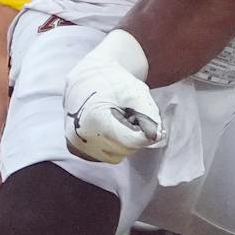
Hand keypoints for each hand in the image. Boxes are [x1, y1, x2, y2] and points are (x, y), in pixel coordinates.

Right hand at [64, 29, 163, 162]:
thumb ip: (149, 115)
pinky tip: (109, 126)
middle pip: (127, 148)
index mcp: (94, 121)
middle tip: (127, 112)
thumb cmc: (112, 82)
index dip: (146, 129)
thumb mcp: (136, 91)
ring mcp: (79, 146)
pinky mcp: (78, 150)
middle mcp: (82, 138)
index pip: (133, 140)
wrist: (86, 78)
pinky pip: (110, 155)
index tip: (141, 115)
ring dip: (125, 139)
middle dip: (134, 132)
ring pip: (120, 154)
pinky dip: (115, 144)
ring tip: (117, 118)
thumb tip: (156, 137)